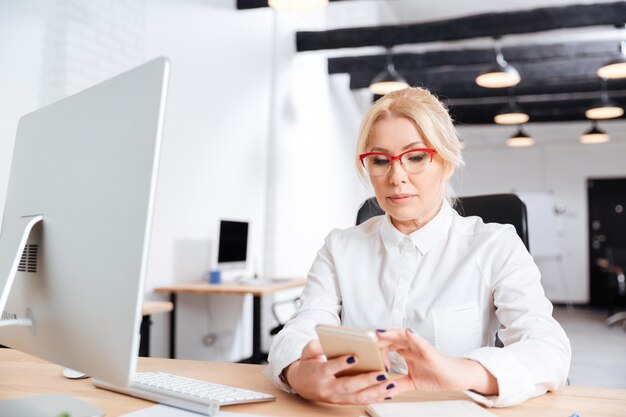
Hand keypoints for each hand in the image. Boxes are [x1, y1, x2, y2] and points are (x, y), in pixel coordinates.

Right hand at [284, 339, 395, 403]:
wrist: (301, 385)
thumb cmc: (307, 366)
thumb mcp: (307, 352)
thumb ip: (315, 346)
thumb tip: (326, 342)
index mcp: (319, 373)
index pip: (331, 368)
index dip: (342, 363)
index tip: (355, 356)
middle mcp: (329, 388)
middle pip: (348, 386)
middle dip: (366, 380)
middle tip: (382, 373)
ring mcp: (337, 397)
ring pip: (358, 397)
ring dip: (376, 391)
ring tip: (390, 383)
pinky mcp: (344, 401)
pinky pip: (361, 401)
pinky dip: (376, 398)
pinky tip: (388, 392)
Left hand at [376, 329, 497, 395]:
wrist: (455, 378)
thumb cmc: (435, 376)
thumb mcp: (412, 382)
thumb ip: (398, 384)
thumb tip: (385, 391)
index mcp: (406, 352)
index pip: (387, 345)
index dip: (377, 350)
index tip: (370, 359)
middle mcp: (411, 347)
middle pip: (391, 338)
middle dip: (378, 339)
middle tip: (366, 342)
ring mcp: (420, 347)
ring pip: (403, 336)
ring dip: (391, 333)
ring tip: (379, 332)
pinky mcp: (430, 351)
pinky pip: (421, 342)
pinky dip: (413, 336)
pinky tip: (407, 332)